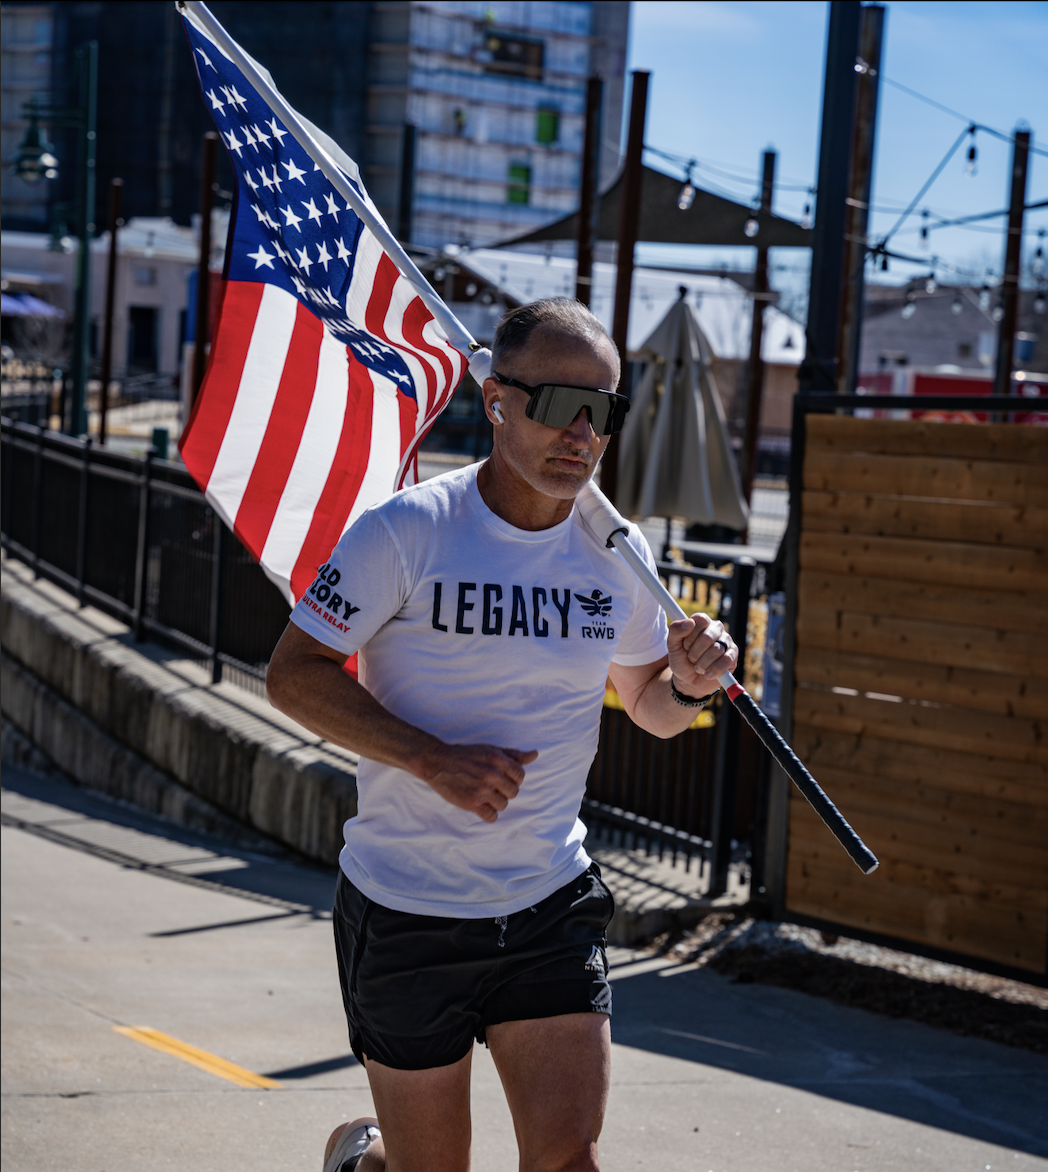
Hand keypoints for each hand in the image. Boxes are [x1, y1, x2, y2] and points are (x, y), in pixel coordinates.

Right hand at [422, 743, 537, 822]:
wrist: (438, 762)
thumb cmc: (467, 755)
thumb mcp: (491, 750)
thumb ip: (514, 755)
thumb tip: (535, 754)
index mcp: (498, 760)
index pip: (520, 776)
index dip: (514, 778)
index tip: (503, 778)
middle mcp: (492, 775)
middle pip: (514, 792)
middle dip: (505, 790)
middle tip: (492, 786)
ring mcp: (482, 790)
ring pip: (504, 805)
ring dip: (496, 802)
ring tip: (485, 795)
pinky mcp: (472, 803)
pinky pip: (492, 816)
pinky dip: (488, 814)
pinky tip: (481, 805)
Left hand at [666, 613, 737, 698]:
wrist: (689, 680)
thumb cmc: (681, 660)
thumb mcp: (672, 646)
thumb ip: (675, 631)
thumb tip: (690, 622)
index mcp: (702, 622)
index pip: (700, 620)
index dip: (690, 635)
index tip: (685, 646)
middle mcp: (716, 628)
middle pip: (708, 637)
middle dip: (695, 652)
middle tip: (691, 658)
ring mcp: (726, 641)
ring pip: (716, 650)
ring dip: (702, 663)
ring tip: (698, 667)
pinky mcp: (733, 655)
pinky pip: (727, 660)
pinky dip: (714, 670)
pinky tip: (707, 674)